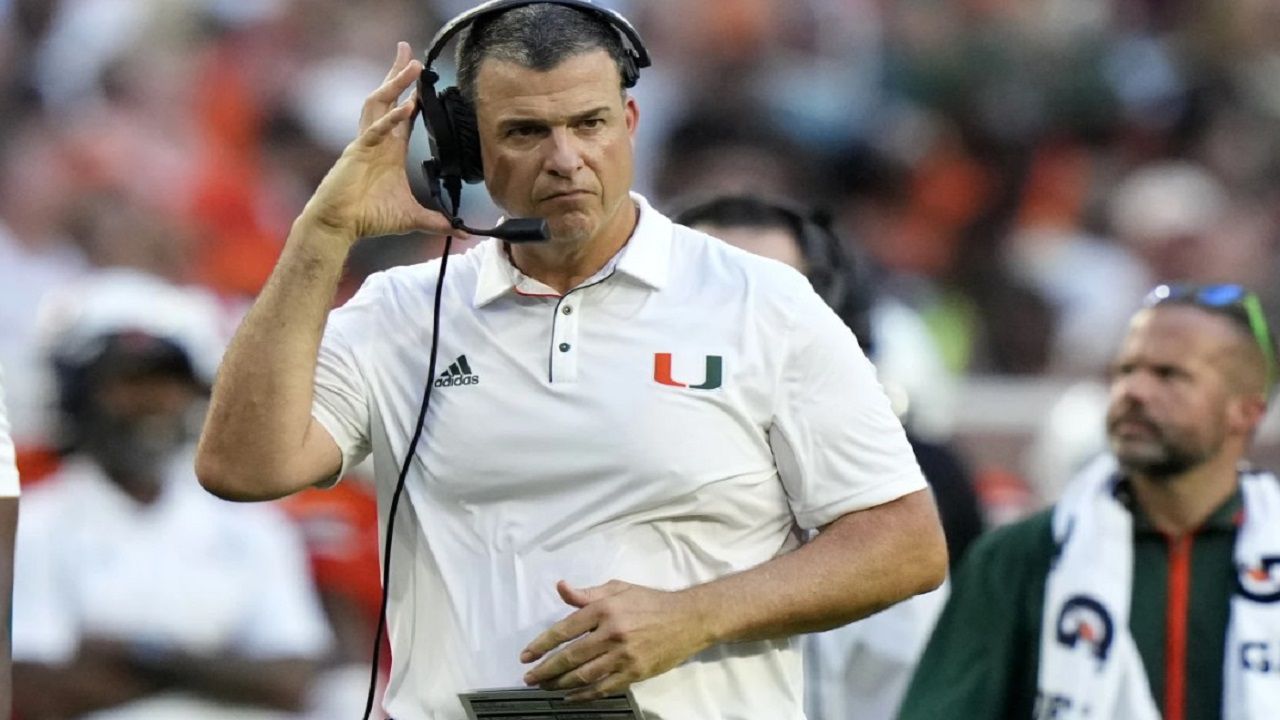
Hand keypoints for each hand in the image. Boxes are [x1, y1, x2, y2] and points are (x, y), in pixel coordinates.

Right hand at [301, 42, 458, 241]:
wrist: (340, 227)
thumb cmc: (369, 219)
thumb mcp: (411, 218)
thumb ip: (437, 222)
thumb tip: (463, 232)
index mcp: (389, 151)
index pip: (404, 115)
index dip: (414, 96)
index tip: (424, 79)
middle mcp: (378, 141)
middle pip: (387, 98)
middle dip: (398, 74)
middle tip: (409, 51)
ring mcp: (366, 144)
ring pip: (379, 104)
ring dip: (396, 84)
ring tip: (412, 64)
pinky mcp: (358, 153)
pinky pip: (375, 131)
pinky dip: (391, 118)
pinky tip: (406, 107)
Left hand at [520, 579, 714, 700]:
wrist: (688, 618)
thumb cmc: (650, 601)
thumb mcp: (618, 588)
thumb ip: (587, 593)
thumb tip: (561, 588)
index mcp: (604, 609)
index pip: (564, 629)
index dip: (541, 644)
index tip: (526, 655)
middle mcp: (611, 632)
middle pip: (570, 656)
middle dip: (545, 669)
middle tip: (530, 678)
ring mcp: (623, 655)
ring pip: (584, 675)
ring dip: (560, 684)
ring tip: (545, 687)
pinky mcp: (634, 672)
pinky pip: (603, 687)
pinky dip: (584, 695)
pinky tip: (570, 696)